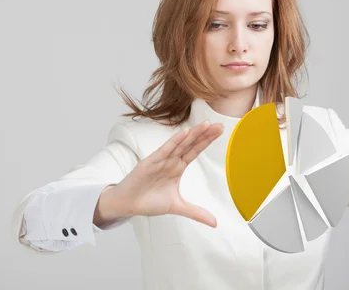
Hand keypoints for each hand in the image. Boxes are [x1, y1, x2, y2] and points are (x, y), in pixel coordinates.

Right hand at [96, 120, 223, 227]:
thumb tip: (215, 223)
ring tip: (206, 124)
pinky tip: (184, 133)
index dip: (207, 141)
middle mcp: (171, 160)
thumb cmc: (149, 201)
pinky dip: (174, 142)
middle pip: (191, 144)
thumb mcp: (177, 206)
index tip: (220, 131)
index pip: (195, 150)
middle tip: (220, 125)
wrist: (128, 204)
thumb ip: (196, 212)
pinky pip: (165, 150)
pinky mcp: (150, 162)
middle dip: (205, 134)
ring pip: (180, 144)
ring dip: (193, 134)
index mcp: (178, 167)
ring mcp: (161, 159)